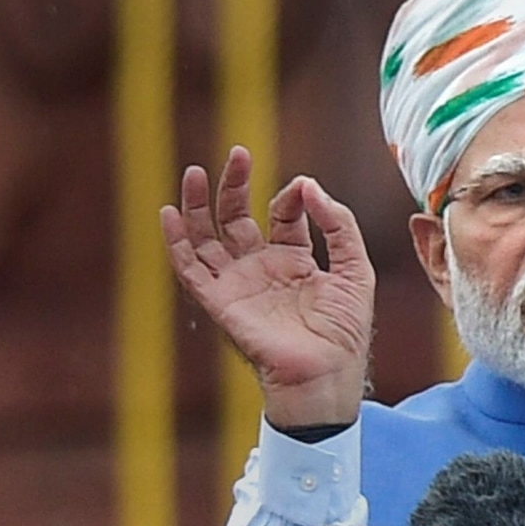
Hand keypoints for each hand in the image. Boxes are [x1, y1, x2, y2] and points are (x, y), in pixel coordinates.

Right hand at [160, 146, 375, 427]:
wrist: (327, 372)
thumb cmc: (345, 329)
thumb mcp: (355, 267)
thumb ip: (338, 225)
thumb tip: (308, 185)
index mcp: (295, 261)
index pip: (283, 215)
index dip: (292, 197)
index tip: (303, 189)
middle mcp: (263, 269)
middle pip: (237, 218)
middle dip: (235, 185)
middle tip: (237, 153)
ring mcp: (239, 284)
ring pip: (207, 237)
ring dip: (197, 205)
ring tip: (193, 172)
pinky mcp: (221, 302)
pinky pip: (190, 270)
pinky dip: (177, 243)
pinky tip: (169, 214)